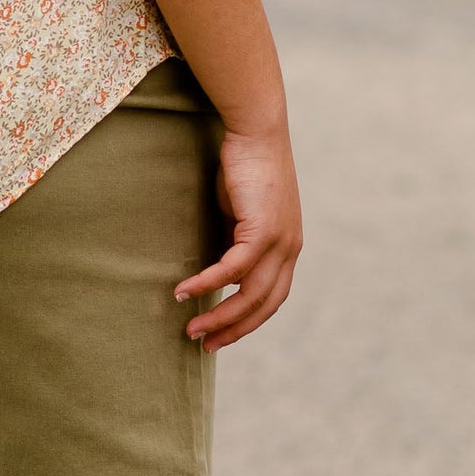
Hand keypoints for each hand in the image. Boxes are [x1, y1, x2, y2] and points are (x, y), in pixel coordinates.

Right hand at [174, 123, 302, 350]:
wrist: (256, 130)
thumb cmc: (244, 165)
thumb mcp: (241, 213)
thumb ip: (235, 241)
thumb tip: (218, 269)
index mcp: (288, 247)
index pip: (271, 297)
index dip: (247, 320)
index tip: (220, 334)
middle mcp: (290, 249)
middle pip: (263, 305)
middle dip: (234, 330)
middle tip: (205, 345)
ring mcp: (281, 241)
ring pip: (250, 294)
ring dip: (219, 316)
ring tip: (191, 330)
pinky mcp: (262, 229)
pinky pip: (232, 269)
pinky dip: (207, 284)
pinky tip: (184, 292)